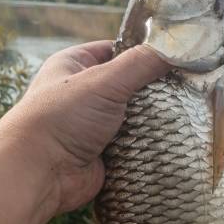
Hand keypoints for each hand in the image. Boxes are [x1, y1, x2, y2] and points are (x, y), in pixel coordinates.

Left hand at [0, 41, 169, 220]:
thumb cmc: (60, 118)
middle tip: (185, 89)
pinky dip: (148, 144)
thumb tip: (175, 50)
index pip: (116, 49)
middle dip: (154, 90)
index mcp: (75, 65)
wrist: (38, 173)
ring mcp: (94, 125)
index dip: (143, 52)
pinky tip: (171, 141)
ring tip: (184, 115)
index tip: (174, 56)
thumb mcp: (103, 82)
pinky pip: (134, 144)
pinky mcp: (104, 153)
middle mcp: (83, 94)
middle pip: (130, 86)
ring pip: (135, 117)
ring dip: (153, 120)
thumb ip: (140, 64)